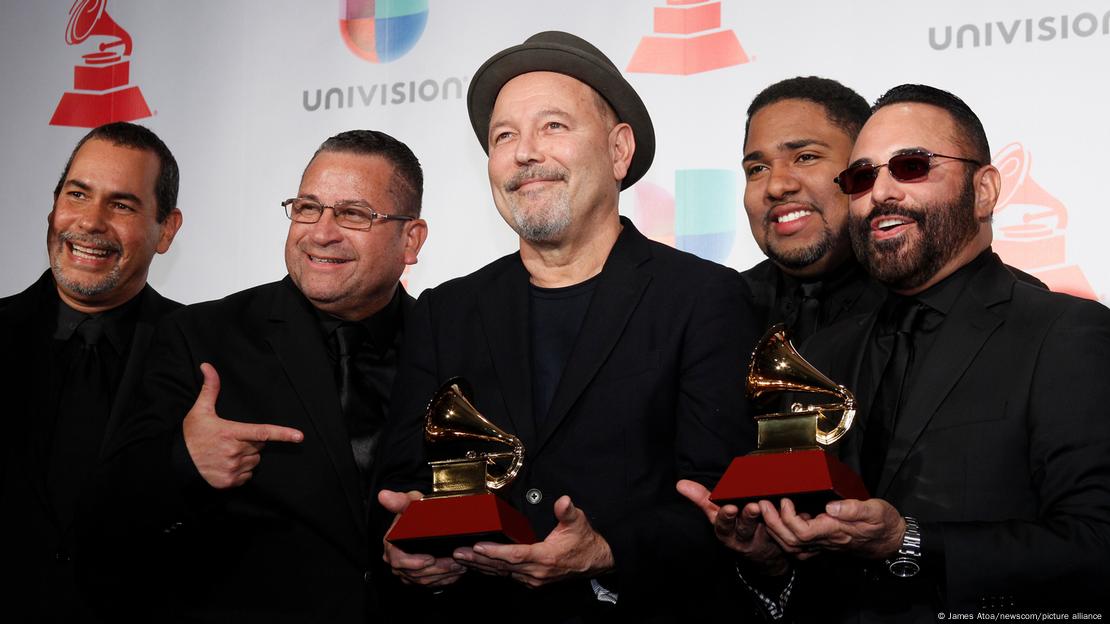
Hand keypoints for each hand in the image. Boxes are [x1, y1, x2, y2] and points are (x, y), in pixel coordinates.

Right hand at [182, 363, 303, 488]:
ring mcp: (232, 468)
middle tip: (232, 439)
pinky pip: (247, 475)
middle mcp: (234, 451)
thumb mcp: (200, 410)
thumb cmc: (190, 434)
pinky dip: (241, 471)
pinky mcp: (229, 482)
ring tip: (227, 452)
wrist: (175, 462)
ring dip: (247, 456)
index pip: (262, 432)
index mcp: (231, 432)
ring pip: (254, 461)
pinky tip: (226, 464)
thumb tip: (207, 366)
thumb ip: (210, 388)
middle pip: (259, 446)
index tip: (299, 436)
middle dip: (251, 442)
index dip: (283, 434)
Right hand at [379, 489, 465, 586]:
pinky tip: (455, 573)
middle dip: (436, 569)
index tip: (431, 558)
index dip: (415, 563)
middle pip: (414, 574)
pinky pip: (430, 584)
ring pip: (424, 581)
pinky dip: (444, 580)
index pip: (399, 560)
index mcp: (391, 544)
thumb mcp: (410, 502)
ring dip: (443, 575)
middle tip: (454, 563)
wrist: (421, 522)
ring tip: (459, 566)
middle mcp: (396, 560)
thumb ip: (400, 501)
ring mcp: (406, 571)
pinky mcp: (416, 577)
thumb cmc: (415, 511)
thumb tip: (383, 495)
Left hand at [454, 495, 613, 587]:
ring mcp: (534, 579)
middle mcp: (537, 572)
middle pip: (502, 566)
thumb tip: (563, 501)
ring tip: (462, 560)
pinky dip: (492, 571)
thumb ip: (567, 511)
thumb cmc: (585, 542)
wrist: (596, 561)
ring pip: (502, 573)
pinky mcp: (533, 581)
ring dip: (481, 566)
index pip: (516, 555)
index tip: (478, 546)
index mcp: (546, 557)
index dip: (495, 551)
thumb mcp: (578, 522)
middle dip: (478, 559)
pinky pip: (508, 576)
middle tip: (458, 554)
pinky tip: (479, 566)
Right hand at [676, 480, 787, 575]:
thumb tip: (680, 484)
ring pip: (765, 530)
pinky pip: (780, 528)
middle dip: (747, 517)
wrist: (761, 553)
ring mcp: (758, 539)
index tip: (730, 508)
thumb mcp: (716, 514)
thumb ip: (701, 498)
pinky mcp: (775, 538)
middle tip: (753, 507)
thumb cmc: (735, 526)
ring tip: (765, 507)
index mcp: (725, 530)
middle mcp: (740, 537)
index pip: (722, 524)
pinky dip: (782, 517)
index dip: (726, 518)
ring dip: (765, 519)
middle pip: (743, 528)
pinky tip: (784, 506)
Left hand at [760, 498, 904, 559]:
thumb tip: (830, 507)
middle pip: (791, 541)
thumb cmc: (884, 524)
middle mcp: (826, 541)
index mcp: (835, 531)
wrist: (892, 541)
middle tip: (762, 504)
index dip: (788, 519)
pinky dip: (785, 535)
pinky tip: (782, 519)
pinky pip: (798, 546)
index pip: (803, 533)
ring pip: (792, 546)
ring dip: (775, 530)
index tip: (785, 500)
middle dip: (772, 524)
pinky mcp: (823, 543)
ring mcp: (823, 545)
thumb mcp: (875, 510)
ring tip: (766, 511)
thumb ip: (853, 508)